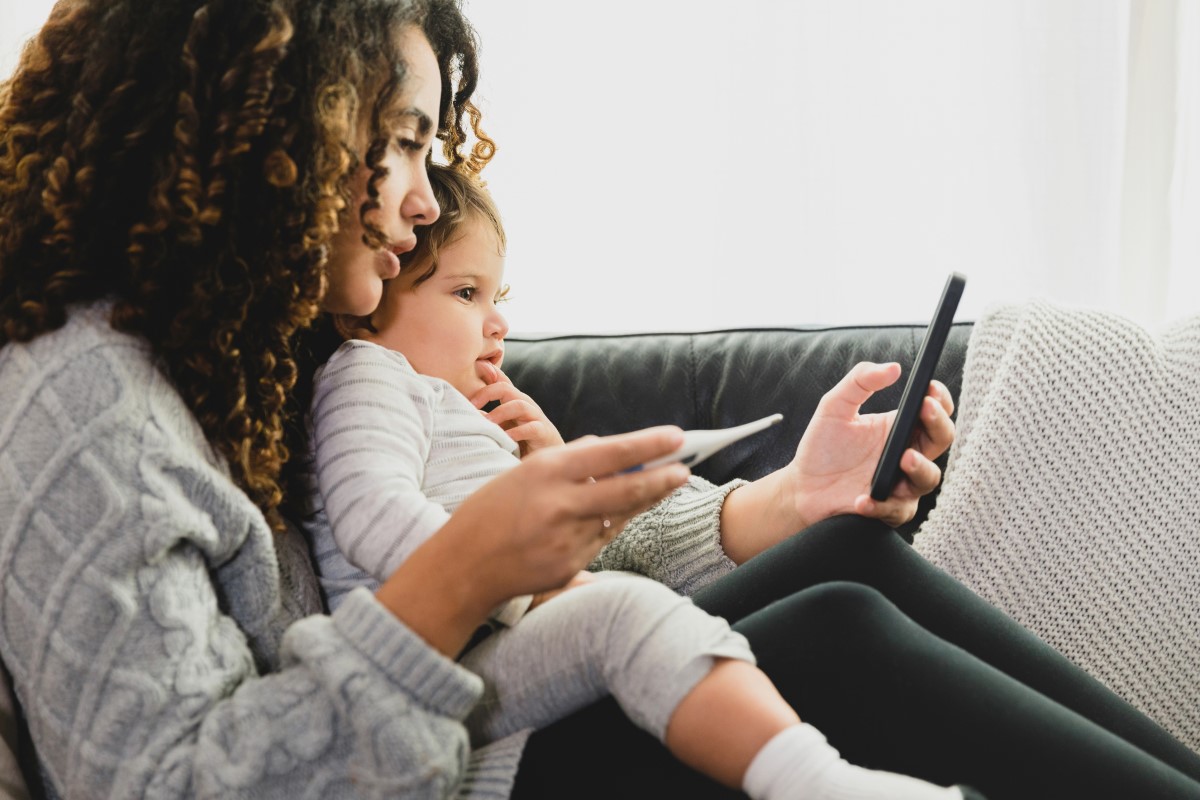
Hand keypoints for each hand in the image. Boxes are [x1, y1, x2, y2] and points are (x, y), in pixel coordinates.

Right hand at [377, 426, 690, 654]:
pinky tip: (621, 514)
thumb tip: (604, 447)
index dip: (647, 445)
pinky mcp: (570, 566)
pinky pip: (602, 540)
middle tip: (686, 467)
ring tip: (667, 484)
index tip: (676, 436)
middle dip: (662, 476)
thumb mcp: (522, 475)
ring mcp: (567, 538)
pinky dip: (613, 524)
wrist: (462, 568)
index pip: (609, 453)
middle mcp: (560, 504)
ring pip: (619, 515)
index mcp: (546, 471)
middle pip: (626, 488)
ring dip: (645, 499)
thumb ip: (566, 461)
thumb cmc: (489, 513)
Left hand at [470, 363, 564, 456]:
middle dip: (487, 393)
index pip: (499, 381)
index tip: (467, 384)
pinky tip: (506, 439)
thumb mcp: (501, 426)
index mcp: (512, 400)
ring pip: (519, 405)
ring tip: (488, 423)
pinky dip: (517, 433)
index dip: (484, 375)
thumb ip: (487, 417)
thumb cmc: (520, 440)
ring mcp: (535, 416)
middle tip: (471, 405)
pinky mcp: (543, 432)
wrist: (547, 456)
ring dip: (500, 413)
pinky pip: (531, 428)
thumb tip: (467, 412)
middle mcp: (524, 404)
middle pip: (506, 388)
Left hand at [791, 361, 954, 525]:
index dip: (939, 398)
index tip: (929, 388)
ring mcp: (902, 483)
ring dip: (920, 468)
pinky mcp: (888, 509)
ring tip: (904, 458)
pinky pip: (895, 510)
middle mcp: (908, 454)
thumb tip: (893, 367)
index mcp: (900, 427)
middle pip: (942, 439)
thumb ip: (860, 381)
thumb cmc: (823, 447)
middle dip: (938, 424)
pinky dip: (881, 505)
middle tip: (925, 411)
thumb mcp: (835, 406)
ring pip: (929, 478)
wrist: (803, 487)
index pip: (934, 410)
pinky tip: (863, 498)